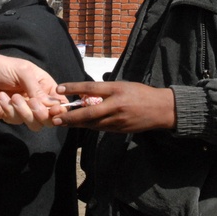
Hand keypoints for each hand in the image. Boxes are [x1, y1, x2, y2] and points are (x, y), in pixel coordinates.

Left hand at [0, 54, 60, 128]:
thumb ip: (37, 88)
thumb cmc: (4, 67)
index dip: (60, 110)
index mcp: (44, 87)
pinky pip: (14, 120)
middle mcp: (37, 101)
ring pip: (34, 124)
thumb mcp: (23, 72)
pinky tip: (2, 97)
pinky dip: (8, 110)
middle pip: (49, 119)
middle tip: (32, 103)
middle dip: (42, 115)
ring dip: (24, 112)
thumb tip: (50, 105)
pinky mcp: (9, 115)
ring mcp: (23, 110)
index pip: (59, 103)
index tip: (54, 110)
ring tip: (13, 97)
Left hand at [49, 81, 175, 132]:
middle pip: (89, 112)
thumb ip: (105, 90)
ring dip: (76, 123)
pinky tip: (80, 125)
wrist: (161, 109)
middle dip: (70, 116)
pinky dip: (89, 126)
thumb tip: (84, 94)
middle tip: (55, 118)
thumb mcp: (123, 86)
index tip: (59, 88)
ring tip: (62, 122)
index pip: (91, 87)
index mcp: (117, 89)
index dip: (74, 88)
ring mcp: (118, 120)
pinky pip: (100, 128)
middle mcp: (116, 105)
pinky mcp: (120, 130)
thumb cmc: (140, 93)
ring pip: (92, 123)